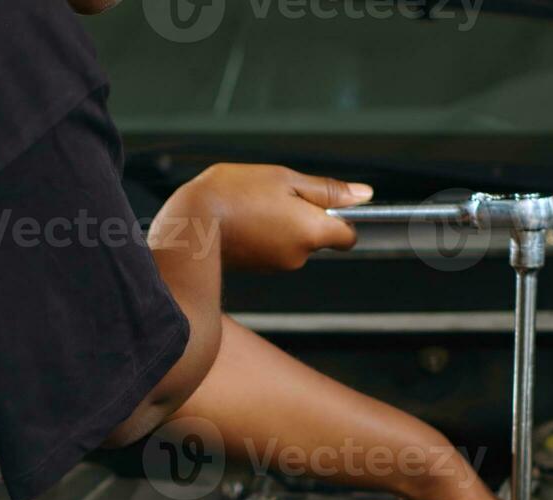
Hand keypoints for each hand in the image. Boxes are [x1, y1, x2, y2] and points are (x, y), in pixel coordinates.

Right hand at [153, 164, 373, 271]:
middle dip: (305, 215)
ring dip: (281, 222)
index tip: (323, 201)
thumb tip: (363, 195)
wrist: (190, 223)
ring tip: (253, 204)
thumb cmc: (235, 195)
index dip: (341, 217)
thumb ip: (327, 191)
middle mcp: (299, 257)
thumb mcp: (285, 179)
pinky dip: (263, 232)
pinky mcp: (257, 268)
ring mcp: (276, 266)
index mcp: (313, 233)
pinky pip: (271, 247)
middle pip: (317, 235)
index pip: (348, 235)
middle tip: (276, 193)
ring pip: (293, 240)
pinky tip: (243, 218)